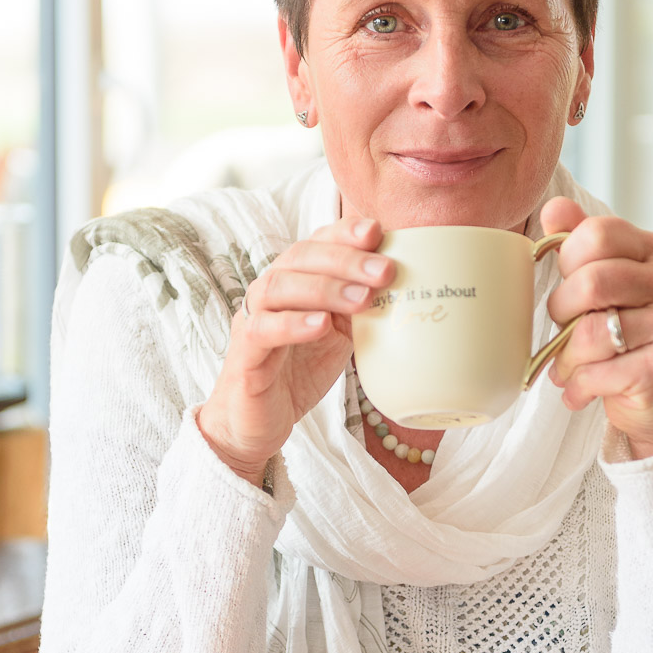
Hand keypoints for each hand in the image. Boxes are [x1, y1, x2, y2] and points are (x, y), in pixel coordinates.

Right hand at [197, 217, 393, 484]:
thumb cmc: (300, 371)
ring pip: (279, 287)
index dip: (344, 233)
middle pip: (300, 258)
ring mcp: (252, 320)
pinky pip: (262, 330)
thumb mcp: (341, 334)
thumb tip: (408, 286)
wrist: (261, 422)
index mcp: (294, 281)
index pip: (316, 242)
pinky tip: (322, 325)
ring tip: (362, 299)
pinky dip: (293, 324)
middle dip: (346, 260)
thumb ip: (361, 308)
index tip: (377, 231)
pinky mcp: (244, 355)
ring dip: (325, 288)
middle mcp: (269, 292)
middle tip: (385, 271)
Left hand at [541, 199, 652, 459]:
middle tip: (564, 329)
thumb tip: (554, 209)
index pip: (598, 233)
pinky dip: (577, 386)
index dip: (567, 260)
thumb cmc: (629, 336)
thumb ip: (582, 244)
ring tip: (568, 367)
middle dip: (561, 311)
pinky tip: (581, 390)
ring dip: (565, 357)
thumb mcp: (608, 282)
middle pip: (592, 282)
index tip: (568, 284)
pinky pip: (597, 373)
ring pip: (590, 333)